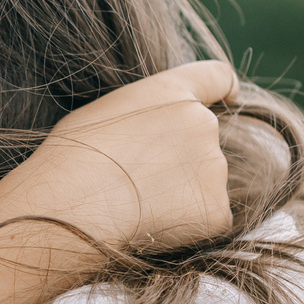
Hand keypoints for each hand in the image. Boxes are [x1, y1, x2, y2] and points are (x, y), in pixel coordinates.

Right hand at [13, 62, 238, 255]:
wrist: (74, 203)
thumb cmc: (74, 156)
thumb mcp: (105, 111)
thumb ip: (145, 114)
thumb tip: (153, 137)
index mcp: (173, 92)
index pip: (217, 77)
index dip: (224, 88)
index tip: (229, 96)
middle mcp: (204, 123)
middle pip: (204, 141)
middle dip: (181, 158)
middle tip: (139, 181)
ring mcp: (214, 169)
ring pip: (204, 183)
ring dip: (180, 193)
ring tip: (135, 205)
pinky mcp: (217, 212)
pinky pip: (207, 218)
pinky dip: (185, 225)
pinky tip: (150, 226)